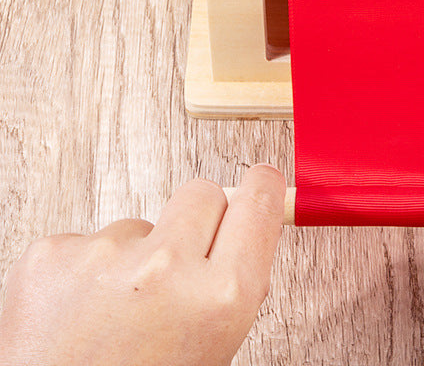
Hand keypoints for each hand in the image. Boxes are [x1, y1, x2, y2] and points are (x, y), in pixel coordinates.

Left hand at [0, 165, 284, 365]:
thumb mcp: (209, 352)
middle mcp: (165, 268)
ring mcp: (104, 256)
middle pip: (204, 193)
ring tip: (113, 316)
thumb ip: (233, 288)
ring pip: (141, 223)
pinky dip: (84, 270)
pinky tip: (76, 315)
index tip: (261, 184)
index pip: (260, 201)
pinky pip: (87, 240)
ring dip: (134, 256)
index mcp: (219, 298)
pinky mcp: (50, 255)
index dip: (263, 190)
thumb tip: (248, 232)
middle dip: (198, 220)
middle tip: (180, 263)